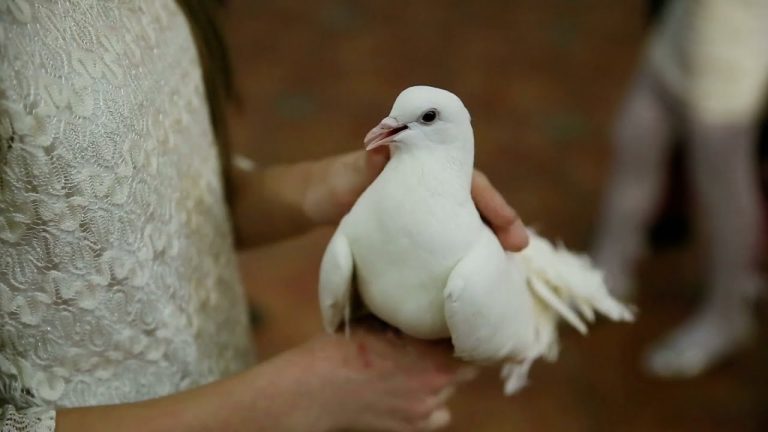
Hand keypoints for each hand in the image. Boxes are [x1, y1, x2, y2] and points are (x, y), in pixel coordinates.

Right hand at [261, 330, 475, 431]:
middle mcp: (435, 385)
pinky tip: (415, 393)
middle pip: (463, 368)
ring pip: (450, 392)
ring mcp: (424, 409)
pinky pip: (439, 415)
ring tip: (420, 369)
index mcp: (431, 355)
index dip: (463, 332)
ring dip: (442, 380)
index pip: (468, 343)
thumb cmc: (343, 349)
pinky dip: (433, 405)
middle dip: (450, 355)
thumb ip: (408, 323)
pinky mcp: (412, 427)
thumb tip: (425, 310)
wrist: (317, 389)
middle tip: (435, 345)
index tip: (453, 325)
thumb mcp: (379, 323)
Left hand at [305, 149, 528, 250]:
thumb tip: (382, 145)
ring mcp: (427, 208)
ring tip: (507, 265)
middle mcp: (432, 185)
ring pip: (466, 221)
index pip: (467, 180)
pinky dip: (464, 252)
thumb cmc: (336, 179)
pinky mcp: (418, 229)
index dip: (490, 201)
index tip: (509, 225)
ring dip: (487, 240)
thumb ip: (370, 161)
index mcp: (425, 165)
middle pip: (474, 201)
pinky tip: (475, 273)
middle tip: (520, 247)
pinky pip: (448, 238)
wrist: (317, 199)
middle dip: (499, 222)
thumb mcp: (351, 171)